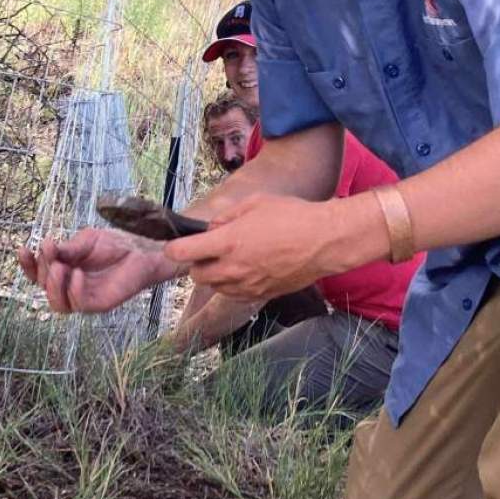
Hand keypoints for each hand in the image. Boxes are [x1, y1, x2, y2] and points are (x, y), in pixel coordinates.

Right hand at [17, 228, 172, 312]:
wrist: (140, 248)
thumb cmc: (114, 244)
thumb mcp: (86, 241)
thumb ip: (67, 249)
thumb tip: (45, 248)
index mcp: (63, 269)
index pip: (38, 274)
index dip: (27, 265)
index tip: (23, 249)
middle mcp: (70, 286)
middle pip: (44, 287)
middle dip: (43, 269)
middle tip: (52, 251)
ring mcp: (83, 297)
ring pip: (58, 304)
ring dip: (54, 286)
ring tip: (60, 267)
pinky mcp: (99, 304)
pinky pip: (79, 305)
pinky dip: (74, 290)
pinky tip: (78, 275)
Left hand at [163, 194, 383, 299]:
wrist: (325, 241)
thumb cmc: (293, 216)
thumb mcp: (255, 203)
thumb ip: (227, 216)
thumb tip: (212, 228)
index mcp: (228, 242)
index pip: (182, 253)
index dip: (174, 248)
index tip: (176, 245)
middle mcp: (233, 268)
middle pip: (195, 275)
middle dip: (197, 262)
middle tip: (210, 249)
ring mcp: (247, 285)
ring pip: (215, 287)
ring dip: (216, 275)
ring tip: (234, 258)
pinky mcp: (261, 295)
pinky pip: (236, 293)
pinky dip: (234, 284)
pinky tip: (249, 269)